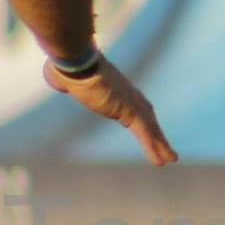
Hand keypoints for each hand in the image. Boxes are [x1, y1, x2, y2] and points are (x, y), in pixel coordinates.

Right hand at [44, 54, 177, 165]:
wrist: (75, 63)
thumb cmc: (66, 65)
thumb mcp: (64, 74)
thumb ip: (64, 79)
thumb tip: (54, 76)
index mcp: (115, 86)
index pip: (133, 103)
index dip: (141, 115)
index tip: (147, 124)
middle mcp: (128, 93)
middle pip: (147, 115)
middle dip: (156, 130)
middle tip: (165, 145)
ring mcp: (132, 102)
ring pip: (151, 127)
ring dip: (160, 144)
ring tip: (170, 159)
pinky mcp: (131, 111)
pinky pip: (146, 134)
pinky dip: (155, 148)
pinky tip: (162, 162)